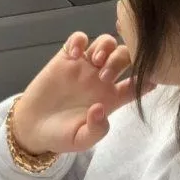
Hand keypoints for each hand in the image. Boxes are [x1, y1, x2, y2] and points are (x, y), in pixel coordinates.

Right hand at [12, 32, 154, 154]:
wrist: (32, 128)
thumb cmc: (60, 136)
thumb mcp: (81, 141)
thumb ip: (97, 129)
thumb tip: (101, 108)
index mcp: (112, 98)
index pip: (137, 84)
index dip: (147, 78)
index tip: (146, 78)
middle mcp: (102, 79)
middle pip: (126, 56)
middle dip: (122, 60)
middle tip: (105, 75)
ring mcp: (84, 66)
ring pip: (106, 42)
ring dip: (105, 47)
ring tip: (93, 62)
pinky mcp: (66, 58)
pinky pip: (79, 38)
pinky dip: (80, 40)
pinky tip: (75, 54)